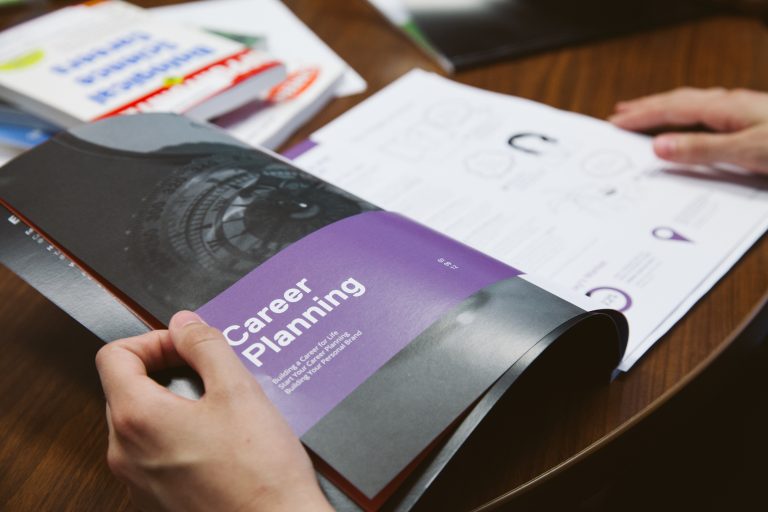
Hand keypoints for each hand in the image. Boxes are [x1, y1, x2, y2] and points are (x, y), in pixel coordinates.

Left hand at [95, 311, 332, 511]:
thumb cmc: (259, 472)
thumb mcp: (238, 390)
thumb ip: (205, 345)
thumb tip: (184, 324)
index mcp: (137, 418)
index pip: (115, 356)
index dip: (153, 340)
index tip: (186, 346)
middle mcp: (125, 453)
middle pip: (126, 387)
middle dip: (166, 369)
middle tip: (209, 370)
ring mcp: (138, 481)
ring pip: (142, 421)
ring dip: (174, 401)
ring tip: (221, 404)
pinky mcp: (155, 500)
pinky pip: (155, 452)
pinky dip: (179, 434)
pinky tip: (220, 437)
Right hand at [609, 87, 767, 173]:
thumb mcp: (745, 151)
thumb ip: (702, 149)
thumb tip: (659, 146)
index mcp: (725, 108)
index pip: (671, 110)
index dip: (641, 116)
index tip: (615, 122)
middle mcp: (731, 103)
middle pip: (679, 101)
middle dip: (647, 107)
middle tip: (621, 112)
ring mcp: (743, 108)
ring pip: (693, 104)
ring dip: (666, 108)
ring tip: (648, 111)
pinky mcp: (753, 118)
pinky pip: (707, 112)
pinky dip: (687, 115)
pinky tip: (691, 120)